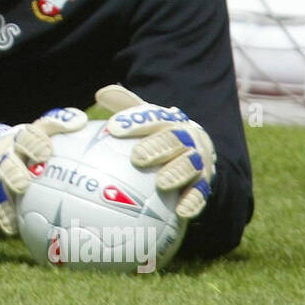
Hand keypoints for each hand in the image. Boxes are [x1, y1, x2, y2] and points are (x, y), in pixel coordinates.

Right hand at [0, 107, 87, 233]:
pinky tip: (12, 229)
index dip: (35, 142)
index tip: (47, 151)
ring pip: (1, 181)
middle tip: (26, 179)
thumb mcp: (45, 129)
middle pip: (8, 160)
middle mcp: (9, 154)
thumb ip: (61, 124)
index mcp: (23, 138)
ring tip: (19, 192)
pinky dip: (5, 216)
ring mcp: (0, 173)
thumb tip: (82, 120)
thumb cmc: (35, 141)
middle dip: (15, 168)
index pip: (28, 135)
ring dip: (9, 186)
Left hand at [95, 84, 214, 219]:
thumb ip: (125, 106)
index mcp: (168, 121)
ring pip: (190, 165)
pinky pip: (201, 194)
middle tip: (137, 157)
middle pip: (172, 139)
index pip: (152, 117)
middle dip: (157, 147)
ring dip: (177, 172)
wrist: (196, 154)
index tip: (113, 128)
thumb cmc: (159, 136)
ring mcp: (197, 161)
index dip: (134, 121)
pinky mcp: (204, 184)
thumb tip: (101, 92)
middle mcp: (186, 138)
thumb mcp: (145, 119)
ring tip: (162, 183)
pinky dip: (193, 201)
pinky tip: (181, 211)